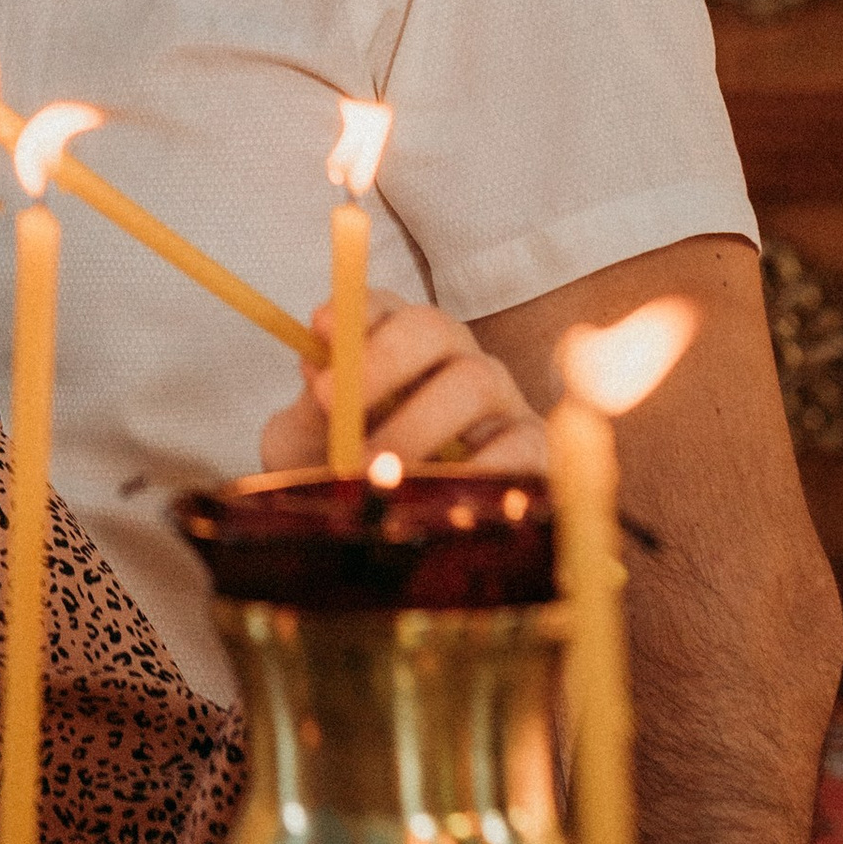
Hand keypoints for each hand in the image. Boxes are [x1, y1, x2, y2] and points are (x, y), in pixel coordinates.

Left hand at [259, 292, 547, 477]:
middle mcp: (453, 357)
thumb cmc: (345, 477)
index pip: (381, 304)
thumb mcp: (311, 444)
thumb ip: (312, 410)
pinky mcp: (532, 448)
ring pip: (474, 381)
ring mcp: (499, 399)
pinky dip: (479, 467)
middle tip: (333, 404)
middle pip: (431, 327)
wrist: (388, 539)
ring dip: (417, 422)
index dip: (354, 312)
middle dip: (380, 358)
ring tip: (373, 467)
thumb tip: (323, 374)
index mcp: (396, 344)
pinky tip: (439, 493)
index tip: (320, 329)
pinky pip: (521, 445)